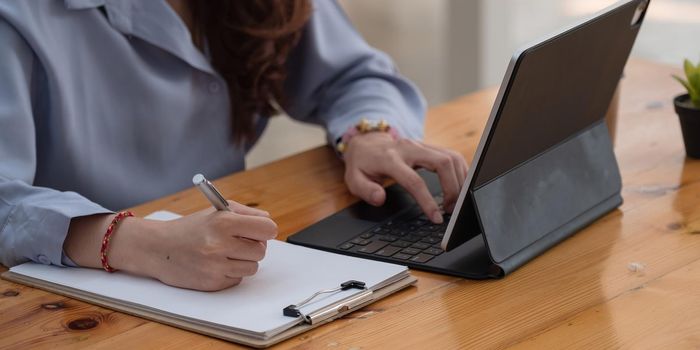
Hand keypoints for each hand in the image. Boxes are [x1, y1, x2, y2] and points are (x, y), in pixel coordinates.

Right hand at [111, 201, 276, 290]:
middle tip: (239, 243)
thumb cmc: (190, 228)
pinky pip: (238, 279)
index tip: (261, 232)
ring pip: (253, 267)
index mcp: (224, 222)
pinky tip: (216, 264)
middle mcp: (220, 244)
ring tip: (226, 253)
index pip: (267, 229)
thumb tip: (268, 222)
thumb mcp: (217, 211)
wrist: (157, 248)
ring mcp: (216, 266)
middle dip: (253, 246)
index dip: (266, 230)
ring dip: (243, 261)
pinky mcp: (212, 283)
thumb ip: (246, 213)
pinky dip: (232, 272)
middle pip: (261, 250)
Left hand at [343, 132, 467, 223]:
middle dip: (453, 188)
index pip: (415, 181)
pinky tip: (460, 186)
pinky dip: (460, 171)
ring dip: (460, 180)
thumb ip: (365, 190)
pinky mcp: (429, 146)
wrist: (366, 143)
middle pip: (442, 163)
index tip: (437, 217)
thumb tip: (380, 198)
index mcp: (390, 159)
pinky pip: (452, 155)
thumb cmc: (362, 164)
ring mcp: (421, 144)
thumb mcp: (354, 180)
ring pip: (451, 157)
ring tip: (458, 201)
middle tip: (452, 209)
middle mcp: (409, 148)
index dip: (428, 201)